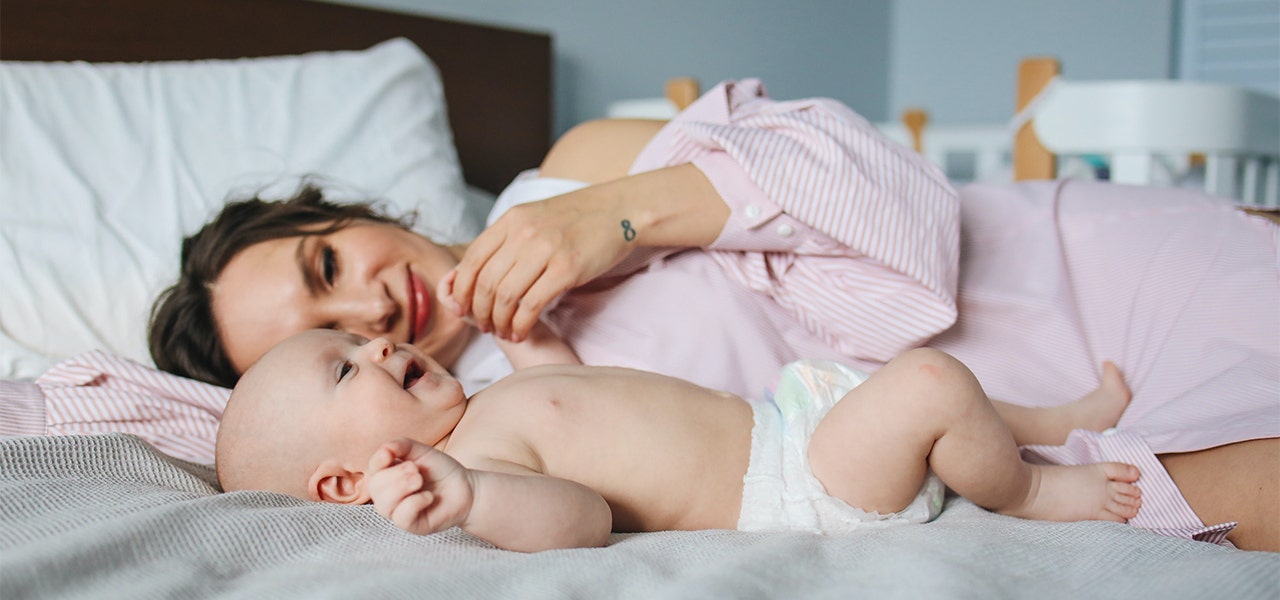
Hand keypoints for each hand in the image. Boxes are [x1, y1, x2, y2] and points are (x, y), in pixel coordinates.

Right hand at [365, 438, 473, 535]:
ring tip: (419, 480)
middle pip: (375, 487)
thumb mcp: (422, 451)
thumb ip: (402, 446)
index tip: (390, 455)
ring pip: (384, 505)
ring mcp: (398, 512)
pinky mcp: (412, 526)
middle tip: (416, 470)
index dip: (378, 461)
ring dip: (402, 488)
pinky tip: (429, 497)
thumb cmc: (441, 470)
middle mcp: (389, 496)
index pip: (373, 469)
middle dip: (396, 475)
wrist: (466, 488)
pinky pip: (401, 517)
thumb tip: (384, 449)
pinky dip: (415, 503)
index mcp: (389, 475)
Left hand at [448, 192, 632, 340]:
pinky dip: (521, 324)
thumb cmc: (576, 218)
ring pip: (505, 296)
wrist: (618, 210)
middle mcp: (523, 233)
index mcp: (511, 220)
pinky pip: (532, 305)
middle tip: (484, 326)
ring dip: (499, 321)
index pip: (472, 259)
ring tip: (502, 331)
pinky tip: (521, 331)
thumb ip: (506, 240)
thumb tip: (477, 272)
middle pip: (486, 282)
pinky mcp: (566, 269)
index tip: (461, 308)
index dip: (461, 289)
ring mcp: (545, 250)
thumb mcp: (533, 218)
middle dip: (479, 311)